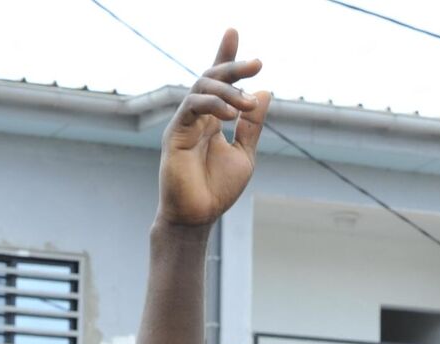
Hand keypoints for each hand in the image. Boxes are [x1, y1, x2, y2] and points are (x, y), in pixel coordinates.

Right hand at [157, 30, 269, 228]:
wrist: (199, 216)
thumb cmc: (218, 188)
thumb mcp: (244, 153)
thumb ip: (252, 125)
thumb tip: (264, 92)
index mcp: (212, 117)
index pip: (219, 80)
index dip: (226, 56)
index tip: (233, 31)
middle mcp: (197, 115)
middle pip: (211, 76)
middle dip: (232, 65)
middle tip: (257, 63)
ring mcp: (184, 122)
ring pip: (201, 87)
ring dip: (228, 89)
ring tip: (249, 103)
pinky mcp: (175, 132)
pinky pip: (192, 106)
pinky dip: (213, 104)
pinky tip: (232, 113)